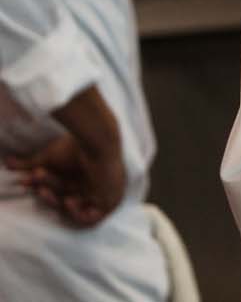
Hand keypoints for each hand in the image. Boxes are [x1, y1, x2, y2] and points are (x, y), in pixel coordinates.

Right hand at [4, 131, 125, 226]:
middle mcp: (93, 185)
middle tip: (35, 181)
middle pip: (66, 197)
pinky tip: (69, 202)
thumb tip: (6, 163)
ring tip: (45, 190)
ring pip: (76, 208)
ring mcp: (102, 193)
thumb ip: (28, 164)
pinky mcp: (110, 200)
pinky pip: (94, 218)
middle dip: (47, 192)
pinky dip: (78, 214)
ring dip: (57, 202)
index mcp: (82, 175)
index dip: (42, 186)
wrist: (97, 141)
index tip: (27, 179)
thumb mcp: (47, 159)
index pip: (60, 188)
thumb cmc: (74, 147)